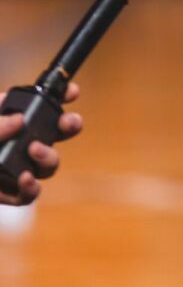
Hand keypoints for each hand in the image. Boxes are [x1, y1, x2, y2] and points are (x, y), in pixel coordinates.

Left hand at [0, 82, 82, 206]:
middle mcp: (14, 142)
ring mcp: (13, 169)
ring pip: (47, 164)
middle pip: (53, 132)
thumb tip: (19, 120)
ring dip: (49, 156)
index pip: (37, 104)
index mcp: (5, 119)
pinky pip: (29, 194)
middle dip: (68, 126)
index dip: (59, 96)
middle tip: (65, 123)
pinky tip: (24, 180)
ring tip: (35, 151)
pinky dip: (31, 188)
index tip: (72, 92)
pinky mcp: (6, 194)